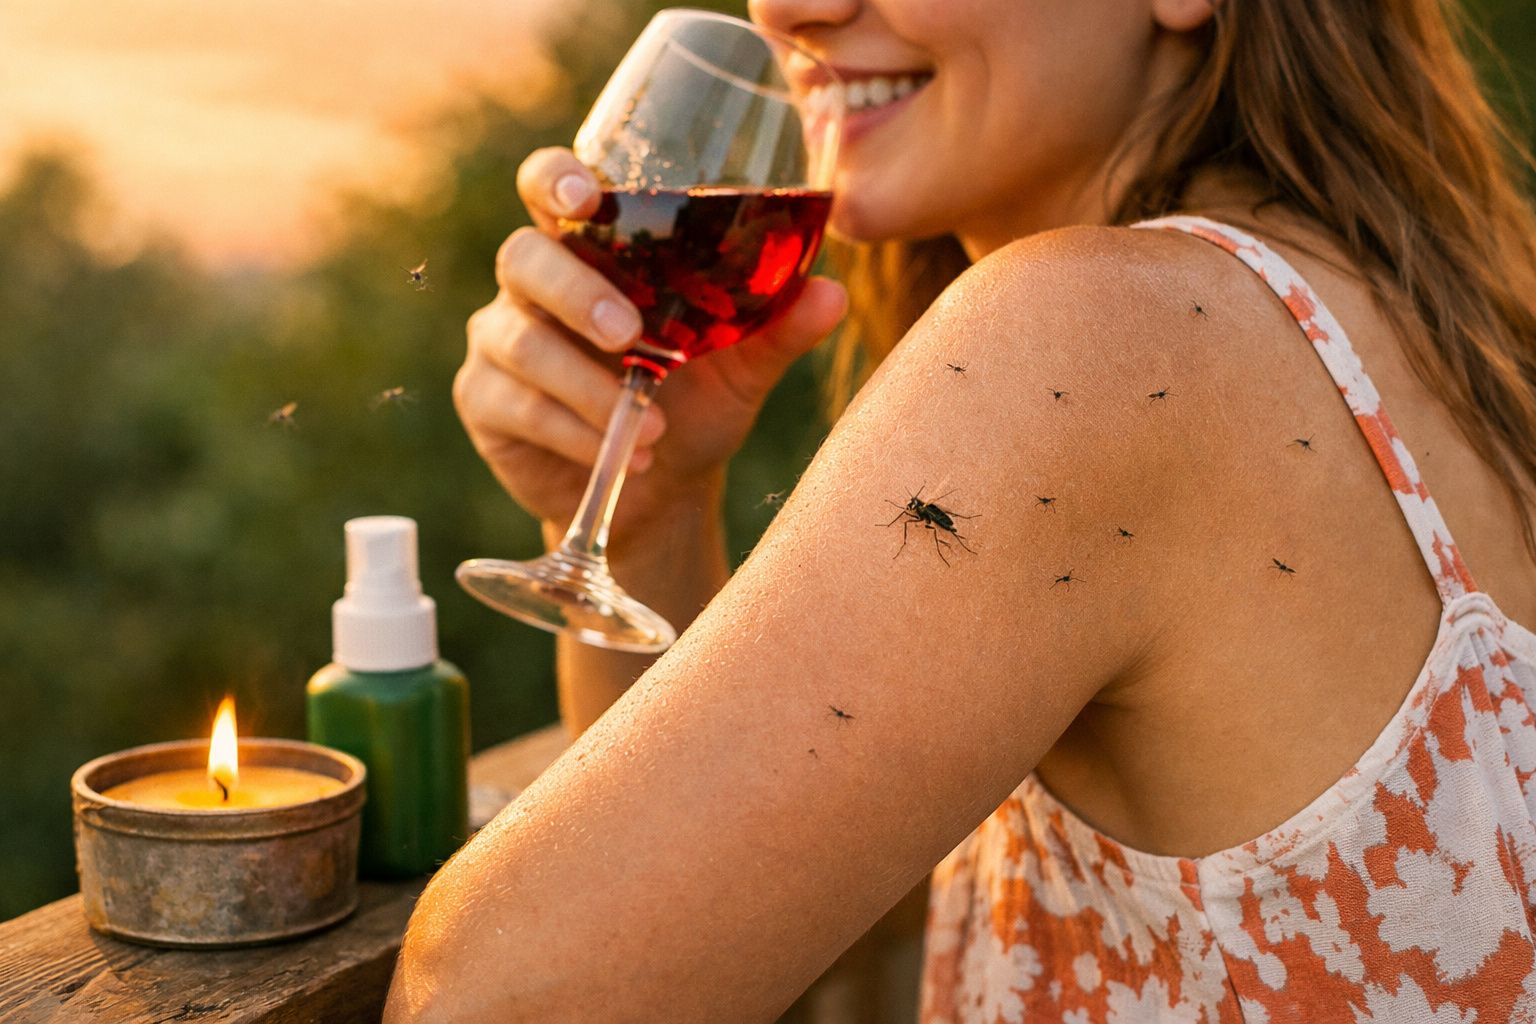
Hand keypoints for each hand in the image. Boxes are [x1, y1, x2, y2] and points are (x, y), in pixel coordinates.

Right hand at [455, 146, 848, 539]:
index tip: (586, 198)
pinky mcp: (485, 403)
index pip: (549, 189)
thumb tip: (833, 292)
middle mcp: (535, 285)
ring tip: (649, 428)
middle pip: (523, 257)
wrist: (662, 494)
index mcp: (591, 252)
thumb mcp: (742, 370)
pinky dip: (573, 432)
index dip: (555, 181)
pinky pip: (515, 406)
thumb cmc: (695, 409)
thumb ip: (778, 327)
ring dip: (585, 384)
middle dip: (576, 293)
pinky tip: (622, 456)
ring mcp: (501, 342)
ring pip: (518, 340)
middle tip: (632, 336)